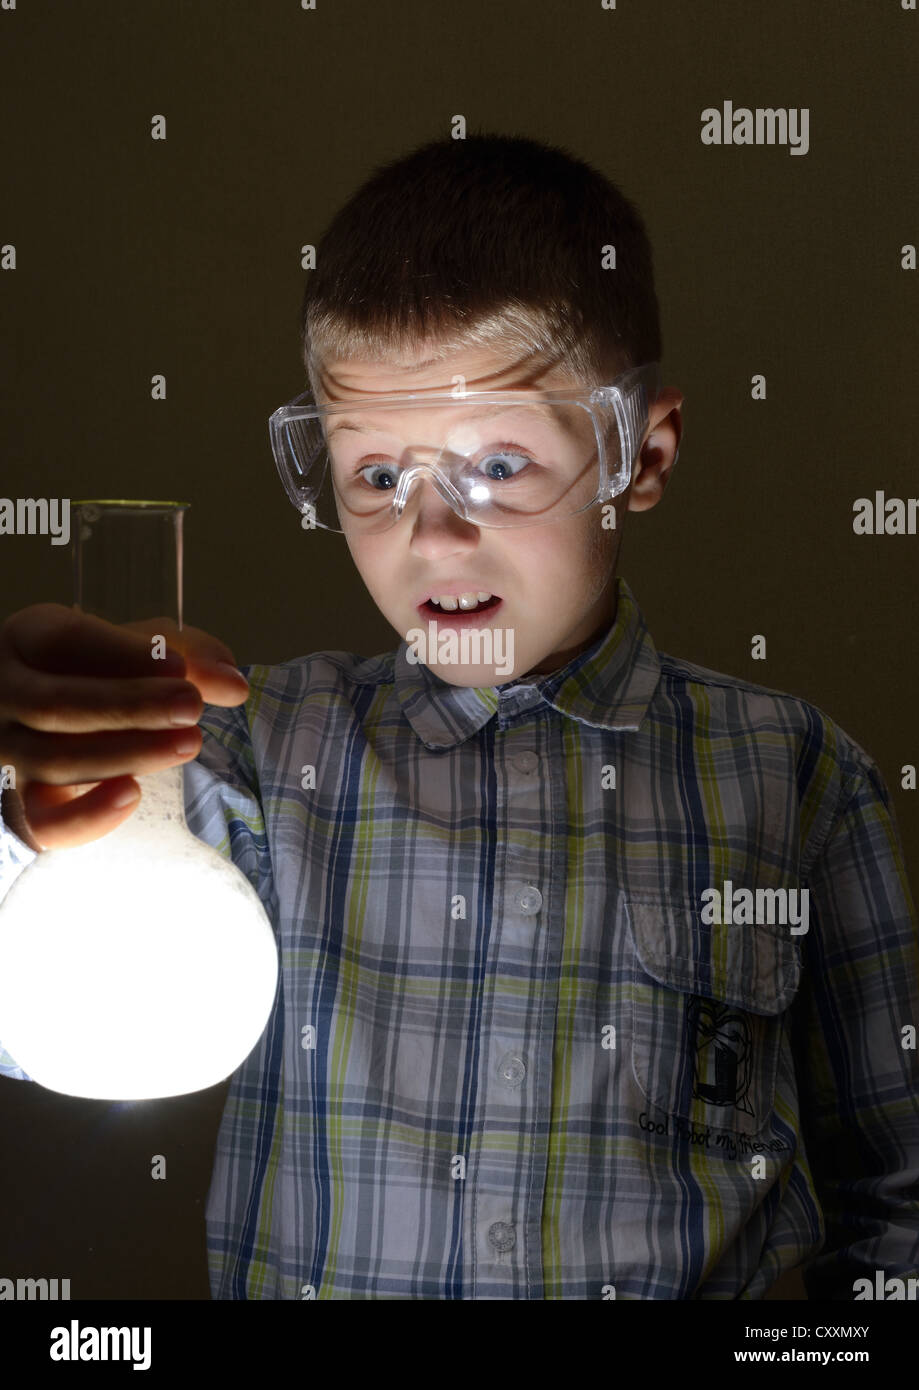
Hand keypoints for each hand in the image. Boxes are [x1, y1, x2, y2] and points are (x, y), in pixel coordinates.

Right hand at [0, 603, 249, 849]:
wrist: (41, 724)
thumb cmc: (92, 676)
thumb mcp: (129, 651)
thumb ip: (184, 655)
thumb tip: (233, 683)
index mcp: (26, 641)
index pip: (66, 641)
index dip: (124, 654)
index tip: (180, 667)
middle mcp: (5, 696)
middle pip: (58, 704)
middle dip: (131, 706)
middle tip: (190, 706)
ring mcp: (6, 755)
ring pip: (55, 761)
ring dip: (127, 754)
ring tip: (188, 743)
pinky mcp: (16, 808)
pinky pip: (43, 823)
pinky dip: (87, 815)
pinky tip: (132, 795)